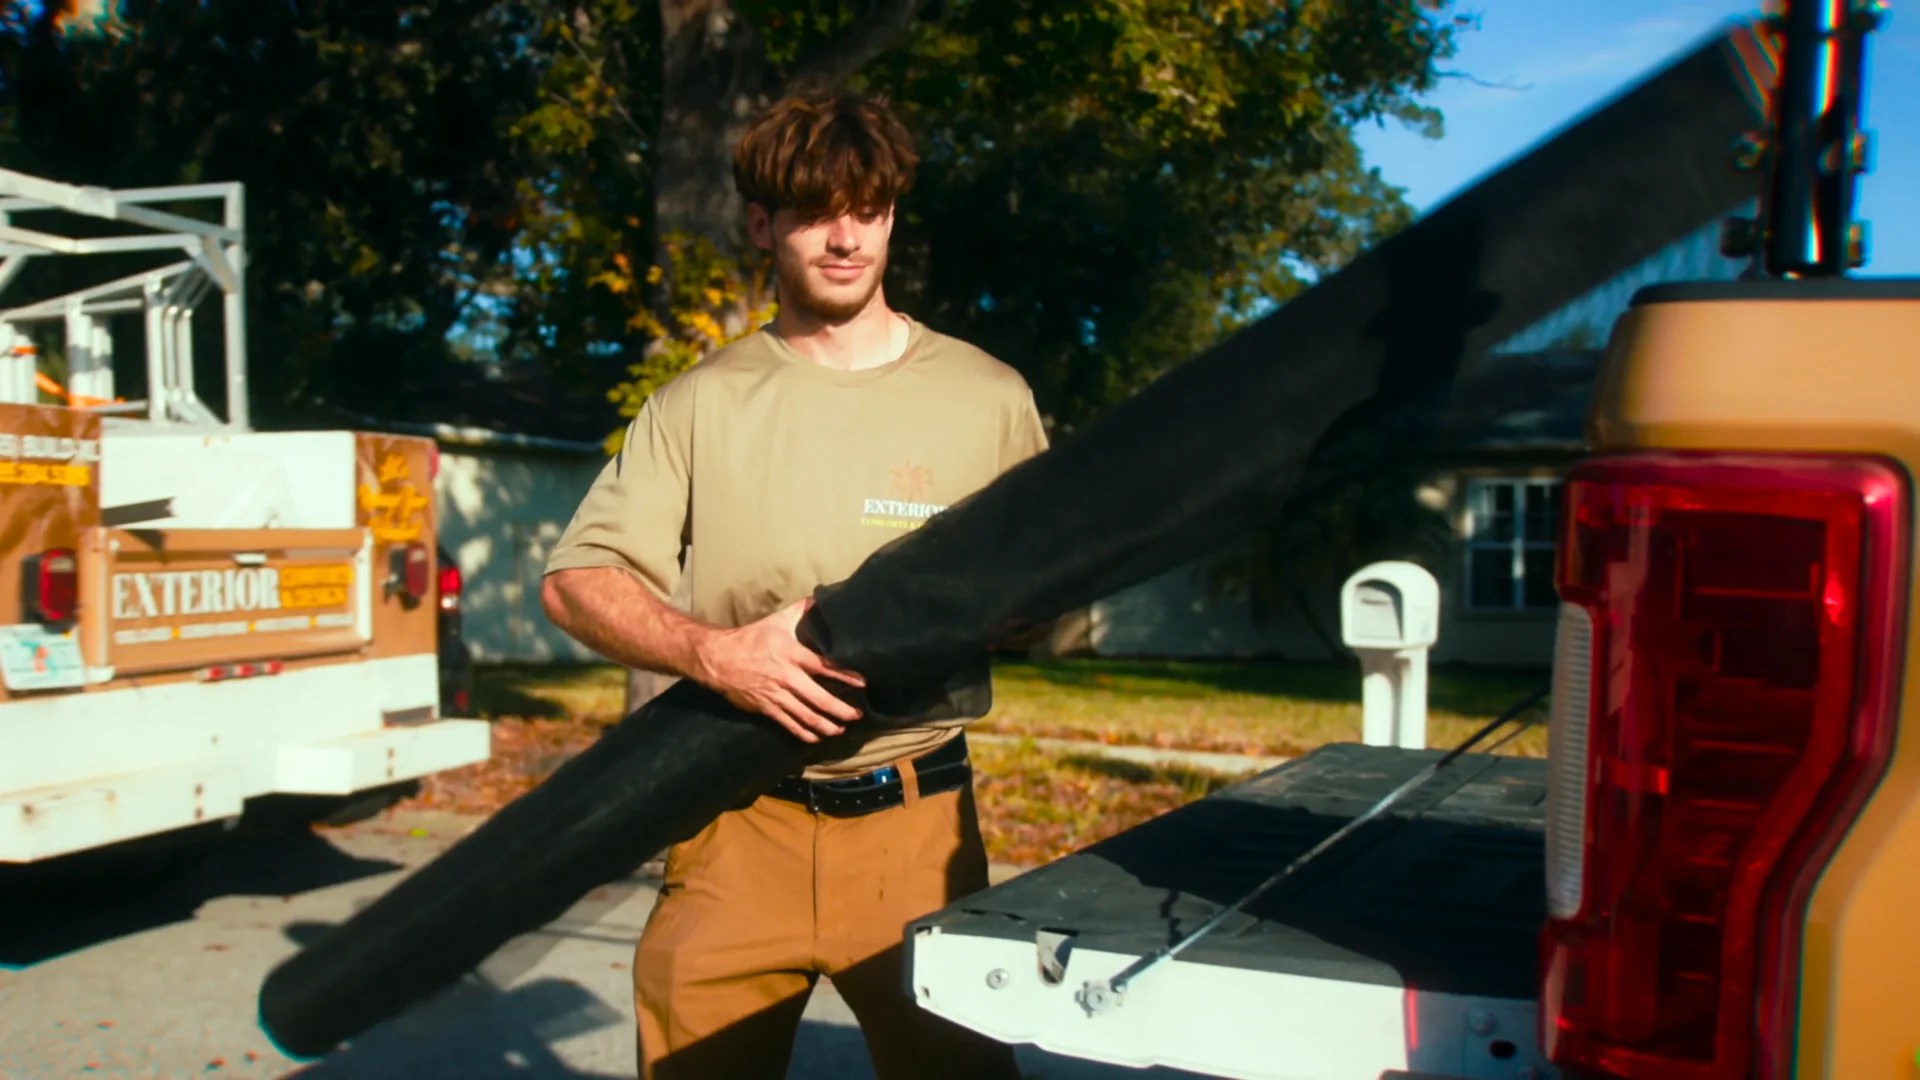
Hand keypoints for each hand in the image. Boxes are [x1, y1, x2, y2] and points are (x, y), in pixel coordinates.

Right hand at [692, 598, 866, 742]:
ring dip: (826, 725)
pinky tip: (816, 737)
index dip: (845, 676)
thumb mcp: (778, 620)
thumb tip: (821, 597)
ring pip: (806, 715)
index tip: (862, 683)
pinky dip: (804, 733)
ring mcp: (777, 695)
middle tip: (857, 714)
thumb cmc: (751, 638)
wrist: (719, 658)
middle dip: (841, 709)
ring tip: (841, 728)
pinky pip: (789, 724)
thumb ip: (801, 610)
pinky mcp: (766, 708)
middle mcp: (788, 677)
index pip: (825, 667)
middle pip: (820, 698)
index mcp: (793, 654)